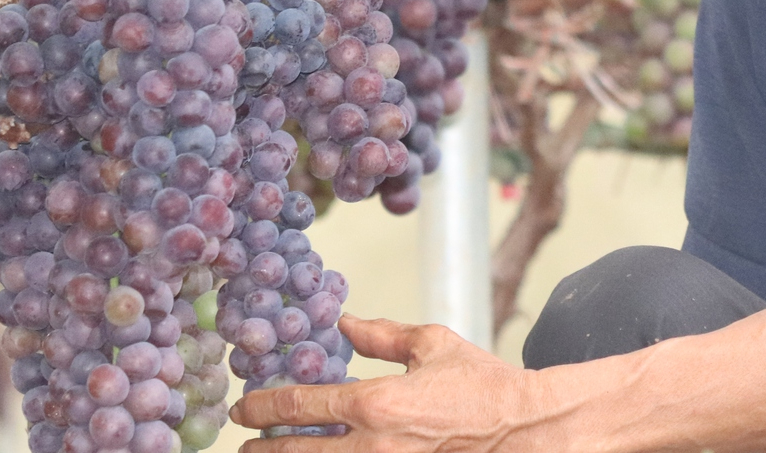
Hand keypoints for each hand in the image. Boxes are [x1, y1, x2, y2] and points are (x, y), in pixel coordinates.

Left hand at [231, 315, 561, 452]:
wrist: (522, 430)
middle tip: (243, 440)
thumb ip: (383, 334)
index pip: (301, 407)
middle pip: (297, 452)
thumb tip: (344, 324)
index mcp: (377, 403)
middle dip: (263, 446)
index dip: (263, 408)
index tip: (243, 408)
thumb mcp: (433, 344)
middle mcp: (373, 446)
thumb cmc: (482, 385)